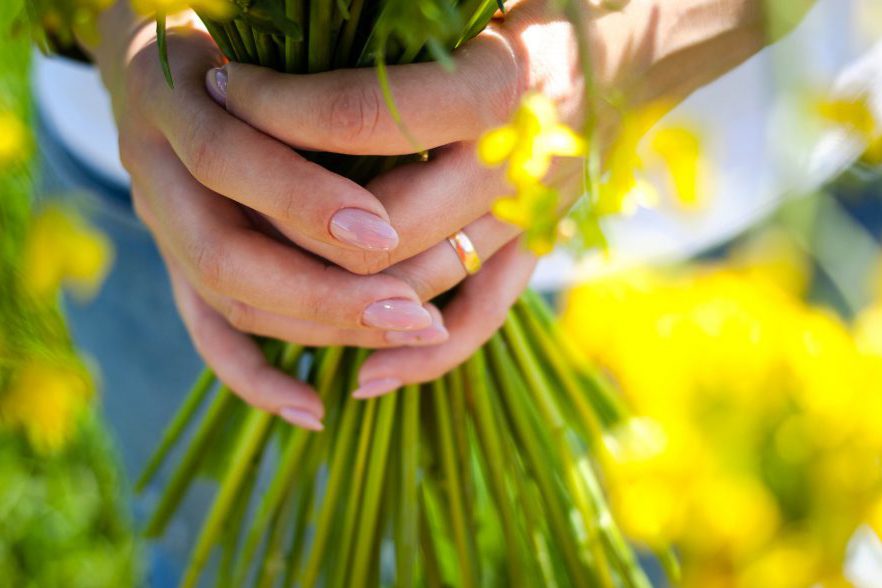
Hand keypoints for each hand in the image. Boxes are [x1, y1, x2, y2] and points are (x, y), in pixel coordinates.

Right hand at [96, 21, 454, 428]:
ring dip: (317, 328)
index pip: (227, 161)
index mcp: (169, 94)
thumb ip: (313, 74)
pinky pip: (208, 333)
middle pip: (225, 256)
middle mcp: (155, 166)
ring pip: (227, 300)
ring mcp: (163, 220)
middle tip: (414, 314)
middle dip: (325, 292)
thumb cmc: (231, 22)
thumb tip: (410, 120)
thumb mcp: (265, 25)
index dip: (300, 202)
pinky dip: (258, 378)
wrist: (161, 46)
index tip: (382, 232)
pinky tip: (314, 409)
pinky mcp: (179, 259)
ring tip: (406, 336)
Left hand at [211, 0, 585, 395]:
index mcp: (500, 89)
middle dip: (285, 206)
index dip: (280, 107)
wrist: (637, 55)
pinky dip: (423, 358)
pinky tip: (365, 377)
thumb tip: (307, 12)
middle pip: (378, 224)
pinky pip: (481, 322)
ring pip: (415, 286)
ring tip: (261, 267)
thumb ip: (409, 20)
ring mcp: (526, 222)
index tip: (229, 85)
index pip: (363, 116)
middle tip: (224, 176)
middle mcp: (514, 168)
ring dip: (332, 289)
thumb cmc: (553, 8)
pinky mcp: (534, 252)